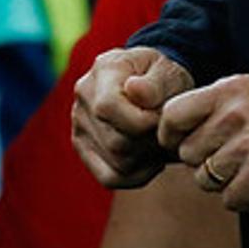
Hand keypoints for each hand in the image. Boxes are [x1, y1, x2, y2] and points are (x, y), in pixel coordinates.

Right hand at [72, 47, 194, 188]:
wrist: (155, 85)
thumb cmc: (164, 77)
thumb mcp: (168, 71)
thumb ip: (156, 83)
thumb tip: (134, 90)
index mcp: (103, 69)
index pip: (107, 106)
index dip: (142, 121)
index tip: (163, 119)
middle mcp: (84, 96)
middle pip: (116, 141)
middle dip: (150, 142)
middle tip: (168, 133)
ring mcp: (80, 124)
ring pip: (117, 163)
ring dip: (147, 159)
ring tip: (161, 142)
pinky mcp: (84, 148)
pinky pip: (110, 177)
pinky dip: (138, 175)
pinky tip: (152, 160)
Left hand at [158, 73, 248, 211]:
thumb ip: (215, 103)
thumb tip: (173, 128)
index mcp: (228, 91)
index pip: (173, 114)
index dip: (169, 133)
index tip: (177, 141)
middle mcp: (233, 117)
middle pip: (187, 153)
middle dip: (203, 160)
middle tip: (230, 156)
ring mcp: (246, 148)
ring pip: (205, 179)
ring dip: (223, 180)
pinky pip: (229, 199)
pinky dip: (244, 197)